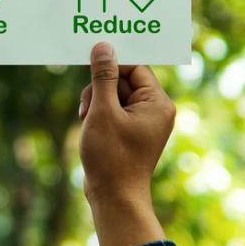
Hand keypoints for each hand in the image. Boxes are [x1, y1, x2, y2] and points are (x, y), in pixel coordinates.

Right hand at [77, 42, 174, 245]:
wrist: (114, 198)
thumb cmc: (111, 156)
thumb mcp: (103, 111)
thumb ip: (103, 76)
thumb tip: (103, 47)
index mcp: (158, 103)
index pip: (135, 67)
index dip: (112, 65)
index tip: (90, 63)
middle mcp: (155, 110)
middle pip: (123, 80)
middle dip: (100, 89)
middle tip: (88, 108)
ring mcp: (143, 122)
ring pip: (114, 95)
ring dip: (96, 102)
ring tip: (87, 120)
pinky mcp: (130, 132)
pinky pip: (113, 110)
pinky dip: (98, 114)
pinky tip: (89, 127)